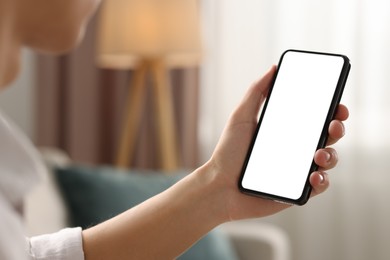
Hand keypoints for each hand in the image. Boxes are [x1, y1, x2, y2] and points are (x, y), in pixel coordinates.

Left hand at [206, 65, 348, 220]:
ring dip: (331, 155)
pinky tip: (312, 177)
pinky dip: (322, 181)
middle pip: (327, 136)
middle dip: (337, 129)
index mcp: (285, 131)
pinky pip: (319, 185)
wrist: (220, 186)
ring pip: (328, 160)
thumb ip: (256, 92)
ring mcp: (297, 170)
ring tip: (318, 155)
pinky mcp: (297, 191)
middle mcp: (295, 149)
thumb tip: (273, 68)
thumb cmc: (228, 152)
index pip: (314, 118)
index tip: (337, 105)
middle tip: (332, 125)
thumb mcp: (241, 117)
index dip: (331, 110)